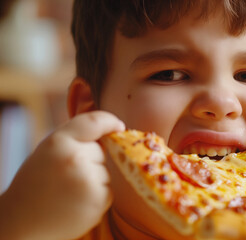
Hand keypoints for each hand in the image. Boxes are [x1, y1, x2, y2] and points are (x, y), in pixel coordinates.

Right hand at [0, 111, 124, 239]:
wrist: (21, 221)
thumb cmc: (36, 182)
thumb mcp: (49, 150)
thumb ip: (76, 138)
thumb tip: (115, 129)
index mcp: (59, 141)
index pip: (94, 122)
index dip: (109, 122)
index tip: (118, 126)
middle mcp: (75, 158)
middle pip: (100, 151)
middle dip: (89, 160)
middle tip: (64, 175)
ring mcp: (88, 180)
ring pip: (105, 172)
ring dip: (93, 180)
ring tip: (67, 191)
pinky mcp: (99, 200)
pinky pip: (108, 191)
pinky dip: (96, 196)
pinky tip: (75, 203)